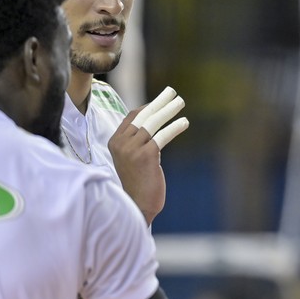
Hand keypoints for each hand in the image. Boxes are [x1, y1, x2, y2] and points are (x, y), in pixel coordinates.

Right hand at [108, 87, 188, 224]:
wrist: (136, 206)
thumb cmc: (137, 184)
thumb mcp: (133, 159)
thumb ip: (139, 142)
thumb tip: (154, 125)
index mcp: (114, 142)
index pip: (132, 117)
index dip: (148, 106)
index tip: (161, 101)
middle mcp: (121, 143)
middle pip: (143, 115)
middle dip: (159, 102)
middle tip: (173, 92)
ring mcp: (132, 149)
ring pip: (153, 123)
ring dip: (169, 110)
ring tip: (180, 102)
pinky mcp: (146, 156)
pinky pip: (162, 136)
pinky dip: (174, 128)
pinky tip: (184, 123)